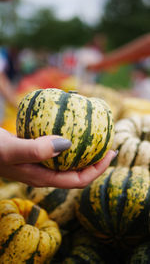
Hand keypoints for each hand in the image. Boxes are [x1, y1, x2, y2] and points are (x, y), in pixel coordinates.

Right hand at [0, 128, 115, 188]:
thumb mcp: (12, 150)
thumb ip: (36, 149)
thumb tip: (67, 144)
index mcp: (43, 178)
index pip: (78, 181)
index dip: (97, 170)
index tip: (110, 153)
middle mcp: (44, 174)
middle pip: (77, 173)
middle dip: (95, 163)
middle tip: (108, 146)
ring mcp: (40, 164)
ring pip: (68, 162)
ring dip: (84, 153)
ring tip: (95, 139)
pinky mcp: (36, 153)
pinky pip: (58, 150)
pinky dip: (69, 143)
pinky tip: (70, 130)